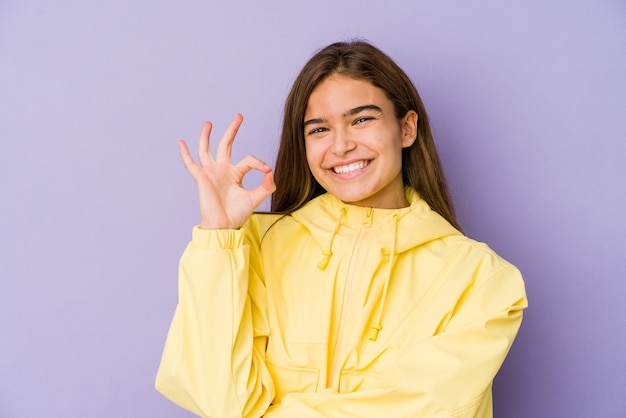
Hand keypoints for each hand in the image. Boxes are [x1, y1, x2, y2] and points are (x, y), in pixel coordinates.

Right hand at [179, 114, 275, 228]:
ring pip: (206, 150)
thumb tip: (271, 171)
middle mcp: (222, 170)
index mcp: (235, 174)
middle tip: (239, 116)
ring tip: (209, 123)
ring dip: (206, 136)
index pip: (248, 160)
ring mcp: (211, 173)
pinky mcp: (201, 178)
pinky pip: (191, 164)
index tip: (267, 170)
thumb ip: (267, 185)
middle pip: (226, 145)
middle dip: (232, 130)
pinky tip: (181, 142)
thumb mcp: (256, 198)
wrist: (224, 225)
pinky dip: (185, 154)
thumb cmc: (238, 214)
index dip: (258, 163)